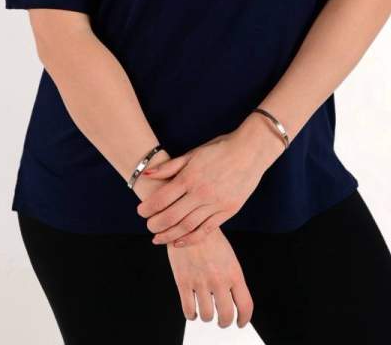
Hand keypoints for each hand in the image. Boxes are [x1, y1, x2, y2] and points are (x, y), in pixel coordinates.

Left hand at [135, 124, 282, 245]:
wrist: (250, 151)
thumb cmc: (220, 149)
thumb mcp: (193, 153)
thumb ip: (170, 166)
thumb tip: (147, 174)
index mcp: (190, 176)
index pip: (161, 198)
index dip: (147, 208)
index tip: (140, 212)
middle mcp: (201, 192)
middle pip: (171, 216)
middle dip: (155, 225)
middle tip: (148, 227)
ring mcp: (215, 203)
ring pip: (187, 226)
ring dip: (169, 235)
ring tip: (158, 238)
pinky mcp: (227, 211)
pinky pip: (206, 230)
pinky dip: (191, 239)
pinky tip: (179, 241)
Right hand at [167, 226, 253, 327]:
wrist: (189, 222)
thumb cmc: (210, 239)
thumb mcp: (229, 256)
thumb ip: (233, 278)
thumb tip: (236, 302)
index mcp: (234, 272)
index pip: (245, 306)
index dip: (244, 319)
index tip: (240, 322)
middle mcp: (219, 280)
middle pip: (226, 316)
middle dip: (225, 323)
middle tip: (222, 321)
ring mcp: (200, 282)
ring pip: (207, 316)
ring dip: (207, 317)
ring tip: (206, 312)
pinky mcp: (183, 282)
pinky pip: (188, 311)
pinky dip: (192, 315)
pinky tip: (193, 310)